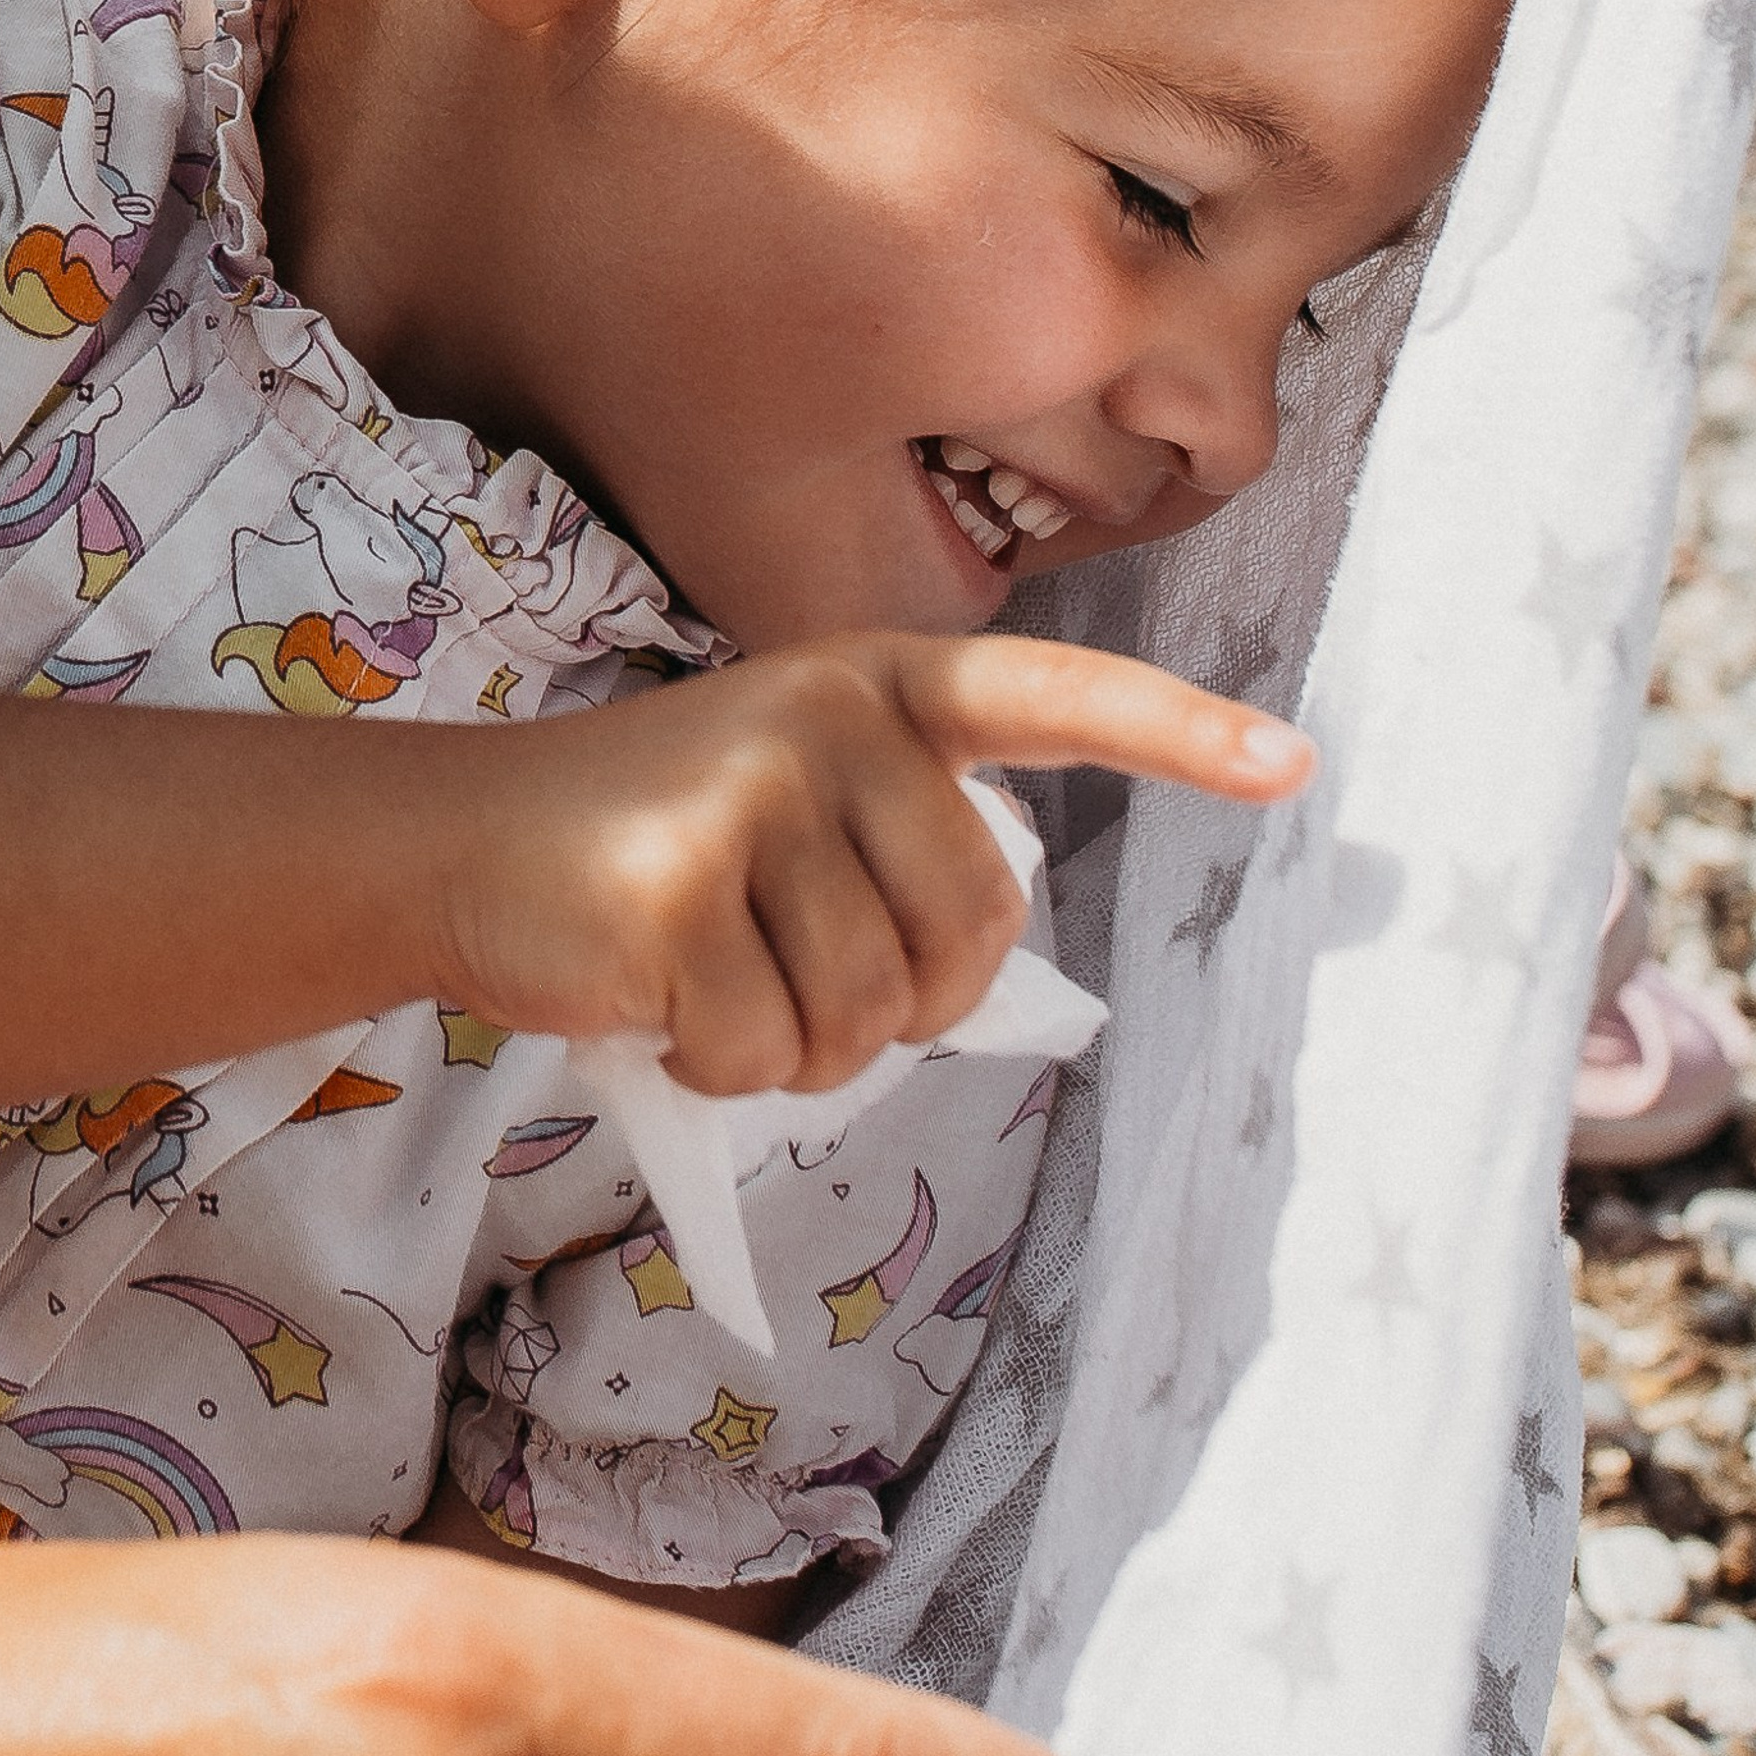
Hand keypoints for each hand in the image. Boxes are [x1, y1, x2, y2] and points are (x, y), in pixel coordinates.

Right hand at [431, 631, 1310, 1094]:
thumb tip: (973, 984)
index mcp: (878, 687)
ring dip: (796, 1049)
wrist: (461, 843)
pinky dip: (717, 1067)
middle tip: (794, 981)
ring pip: (869, 1016)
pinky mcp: (676, 891)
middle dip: (897, 1008)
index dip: (1176, 735)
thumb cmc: (650, 848)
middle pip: (968, 936)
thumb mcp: (790, 806)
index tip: (1294, 770)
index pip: (1053, 696)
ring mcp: (750, 796)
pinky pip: (767, 1055)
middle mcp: (828, 718)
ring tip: (710, 982)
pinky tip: (653, 1001)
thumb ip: (893, 851)